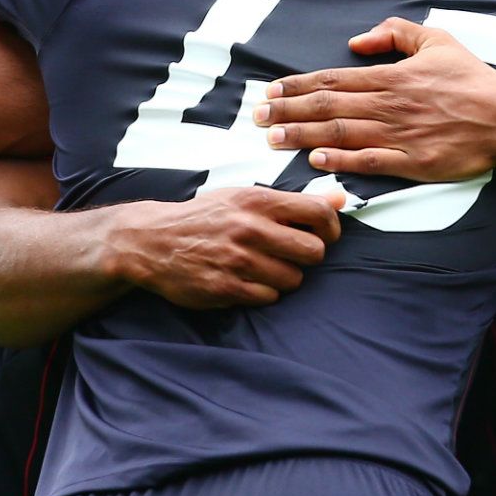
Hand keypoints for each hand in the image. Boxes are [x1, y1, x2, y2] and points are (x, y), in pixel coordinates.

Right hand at [119, 186, 343, 308]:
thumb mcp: (245, 198)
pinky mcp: (226, 288)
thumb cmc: (206, 217)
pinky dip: (263, 292)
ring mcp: (238, 261)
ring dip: (284, 277)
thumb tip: (342, 201)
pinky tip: (247, 280)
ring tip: (263, 267)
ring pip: (293, 279)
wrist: (153, 240)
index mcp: (258, 201)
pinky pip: (269, 297)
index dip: (331, 228)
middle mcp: (250, 229)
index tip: (324, 235)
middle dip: (307, 256)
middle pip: (313, 252)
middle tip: (290, 254)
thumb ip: (294, 202)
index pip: (319, 213)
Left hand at [256, 18, 495, 179]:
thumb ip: (395, 31)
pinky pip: (369, 162)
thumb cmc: (471, 78)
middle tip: (256, 116)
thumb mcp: (436, 39)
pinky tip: (315, 161)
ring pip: (341, 134)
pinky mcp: (413, 163)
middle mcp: (389, 104)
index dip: (298, 85)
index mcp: (391, 75)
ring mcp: (399, 135)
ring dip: (302, 136)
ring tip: (272, 138)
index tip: (270, 89)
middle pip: (327, 107)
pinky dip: (340, 161)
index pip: (333, 79)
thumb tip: (357, 39)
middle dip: (288, 110)